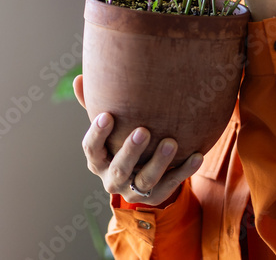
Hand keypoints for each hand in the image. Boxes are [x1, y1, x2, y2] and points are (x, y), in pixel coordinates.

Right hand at [73, 75, 201, 205]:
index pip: (92, 149)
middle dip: (131, 150)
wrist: (140, 177)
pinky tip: (197, 155)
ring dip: (159, 162)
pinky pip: (171, 185)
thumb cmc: (120, 141)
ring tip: (171, 142)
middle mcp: (112, 179)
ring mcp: (133, 190)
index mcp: (98, 160)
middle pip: (120, 168)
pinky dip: (184, 171)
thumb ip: (95, 105)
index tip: (107, 115)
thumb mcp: (110, 128)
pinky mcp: (155, 197)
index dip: (98, 133)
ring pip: (146, 180)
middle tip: (144, 130)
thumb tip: (78, 78)